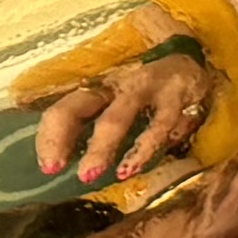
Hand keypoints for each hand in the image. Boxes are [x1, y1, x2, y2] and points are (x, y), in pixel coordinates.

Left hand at [34, 47, 210, 193]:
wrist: (191, 64)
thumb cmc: (147, 93)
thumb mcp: (118, 104)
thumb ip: (96, 128)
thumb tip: (67, 162)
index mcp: (98, 90)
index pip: (64, 109)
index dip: (50, 136)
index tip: (46, 166)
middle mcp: (115, 87)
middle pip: (80, 106)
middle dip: (62, 136)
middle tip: (54, 168)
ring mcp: (145, 90)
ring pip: (118, 116)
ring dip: (102, 146)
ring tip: (90, 174)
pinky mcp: (175, 99)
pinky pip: (159, 125)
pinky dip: (144, 148)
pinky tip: (132, 167)